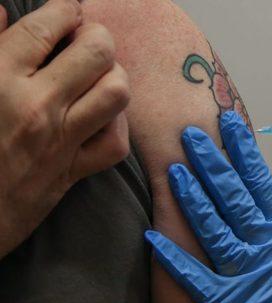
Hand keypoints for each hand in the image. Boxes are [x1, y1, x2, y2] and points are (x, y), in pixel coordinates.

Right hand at [0, 0, 129, 256]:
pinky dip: (116, 124)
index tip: (70, 8)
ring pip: (116, 92)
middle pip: (96, 51)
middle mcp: (37, 106)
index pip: (47, 26)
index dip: (66, 9)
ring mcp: (59, 141)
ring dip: (113, 75)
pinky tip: (101, 115)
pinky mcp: (71, 173)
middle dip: (96, 35)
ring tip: (97, 74)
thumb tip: (0, 11)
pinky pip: (115, 143)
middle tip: (83, 38)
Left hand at [145, 112, 271, 302]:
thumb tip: (266, 221)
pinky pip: (195, 278)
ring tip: (174, 171)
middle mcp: (264, 247)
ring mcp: (246, 274)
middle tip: (192, 135)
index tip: (231, 125)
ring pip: (215, 228)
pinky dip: (173, 257)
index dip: (244, 153)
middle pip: (235, 197)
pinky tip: (152, 237)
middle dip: (213, 164)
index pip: (260, 184)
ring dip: (194, 198)